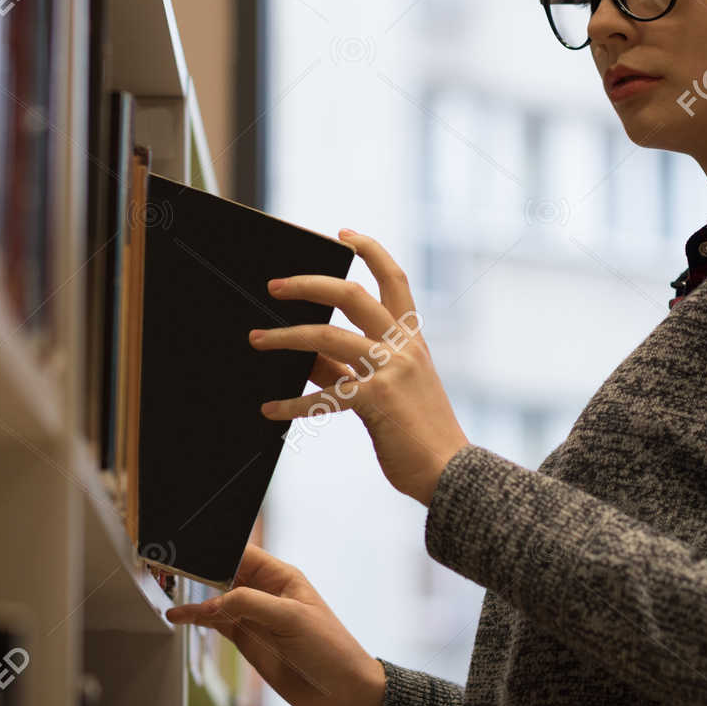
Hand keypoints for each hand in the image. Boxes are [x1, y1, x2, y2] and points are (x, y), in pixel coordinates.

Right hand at [165, 542, 387, 705]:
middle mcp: (265, 593)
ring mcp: (254, 617)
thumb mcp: (291, 620)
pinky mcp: (248, 640)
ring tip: (166, 588)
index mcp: (281, 577)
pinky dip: (196, 619)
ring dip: (193, 595)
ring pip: (216, 598)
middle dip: (199, 568)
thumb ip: (250, 605)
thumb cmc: (330, 649)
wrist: (343, 692)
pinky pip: (217, 623)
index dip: (215, 548)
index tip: (189, 548)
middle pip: (224, 573)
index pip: (241, 552)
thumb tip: (212, 603)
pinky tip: (179, 617)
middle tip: (169, 564)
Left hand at [251, 228, 469, 506]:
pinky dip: (292, 403)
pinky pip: (324, 395)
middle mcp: (403, 347)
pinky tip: (271, 409)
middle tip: (274, 286)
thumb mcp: (390, 388)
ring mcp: (391, 371)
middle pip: (351, 295)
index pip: (394, 279)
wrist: (450, 470)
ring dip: (284, 337)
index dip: (370, 251)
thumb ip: (348, 366)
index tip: (345, 234)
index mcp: (411, 338)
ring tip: (256, 339)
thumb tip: (304, 352)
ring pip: (327, 338)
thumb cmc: (418, 430)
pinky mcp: (377, 402)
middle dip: (307, 284)